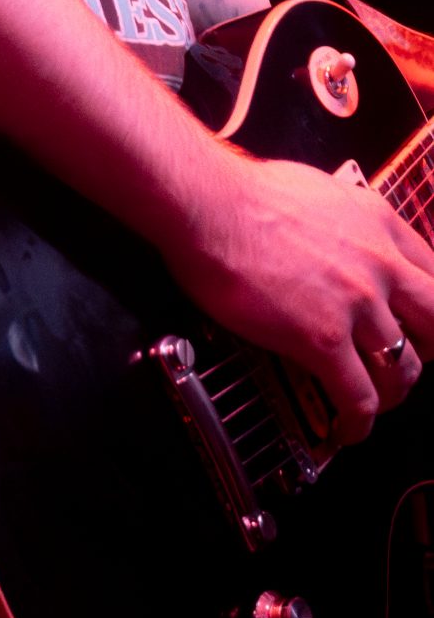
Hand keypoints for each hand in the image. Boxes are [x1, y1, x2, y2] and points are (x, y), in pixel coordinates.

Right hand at [162, 142, 433, 443]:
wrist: (206, 203)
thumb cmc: (241, 192)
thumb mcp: (318, 190)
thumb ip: (344, 220)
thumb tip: (338, 235)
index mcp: (376, 221)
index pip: (433, 272)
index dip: (427, 305)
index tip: (419, 319)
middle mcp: (377, 262)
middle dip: (428, 347)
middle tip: (409, 357)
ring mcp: (356, 303)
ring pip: (404, 366)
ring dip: (394, 390)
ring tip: (377, 399)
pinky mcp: (323, 338)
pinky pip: (359, 396)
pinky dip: (358, 421)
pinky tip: (347, 428)